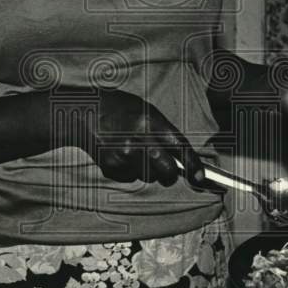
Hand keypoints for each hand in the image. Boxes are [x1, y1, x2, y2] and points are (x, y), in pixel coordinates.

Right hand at [65, 90, 207, 186]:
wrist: (87, 112)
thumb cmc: (121, 109)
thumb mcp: (147, 111)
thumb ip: (164, 132)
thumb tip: (182, 157)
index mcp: (151, 121)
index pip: (179, 147)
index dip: (193, 165)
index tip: (200, 178)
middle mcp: (139, 140)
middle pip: (166, 171)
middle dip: (170, 175)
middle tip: (169, 173)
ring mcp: (124, 155)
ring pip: (148, 176)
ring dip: (148, 171)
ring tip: (135, 153)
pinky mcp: (111, 166)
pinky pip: (130, 177)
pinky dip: (130, 171)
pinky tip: (121, 155)